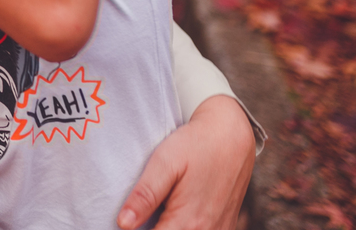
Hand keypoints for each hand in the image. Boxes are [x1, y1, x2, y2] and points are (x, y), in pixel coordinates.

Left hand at [118, 95, 254, 229]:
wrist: (232, 135)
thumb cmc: (195, 145)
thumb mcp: (164, 163)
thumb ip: (145, 195)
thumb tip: (123, 223)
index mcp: (188, 221)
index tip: (128, 221)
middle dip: (153, 226)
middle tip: (143, 209)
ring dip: (169, 225)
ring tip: (159, 206)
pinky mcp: (225, 226)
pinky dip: (183, 225)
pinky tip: (174, 210)